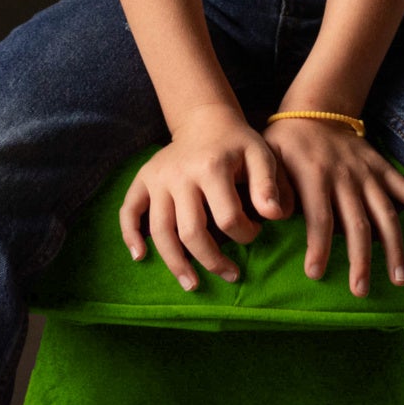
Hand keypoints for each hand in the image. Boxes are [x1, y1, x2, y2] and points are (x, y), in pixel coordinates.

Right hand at [119, 108, 284, 291]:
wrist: (205, 120)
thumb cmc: (237, 144)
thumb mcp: (261, 156)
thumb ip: (270, 185)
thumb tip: (274, 217)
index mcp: (211, 167)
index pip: (227, 217)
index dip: (245, 234)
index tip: (254, 233)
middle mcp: (179, 174)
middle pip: (190, 231)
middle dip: (212, 261)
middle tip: (230, 276)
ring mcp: (157, 178)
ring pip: (160, 230)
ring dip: (175, 262)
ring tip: (192, 284)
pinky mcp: (143, 180)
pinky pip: (129, 211)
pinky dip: (130, 235)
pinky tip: (141, 256)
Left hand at [266, 119, 403, 295]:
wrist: (316, 109)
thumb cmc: (285, 142)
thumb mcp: (266, 158)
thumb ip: (269, 187)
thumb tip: (273, 215)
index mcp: (314, 175)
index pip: (319, 216)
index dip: (318, 246)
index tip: (316, 273)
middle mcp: (345, 176)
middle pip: (357, 223)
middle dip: (360, 259)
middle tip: (360, 290)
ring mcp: (368, 172)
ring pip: (385, 213)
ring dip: (394, 248)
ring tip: (399, 279)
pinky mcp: (382, 168)